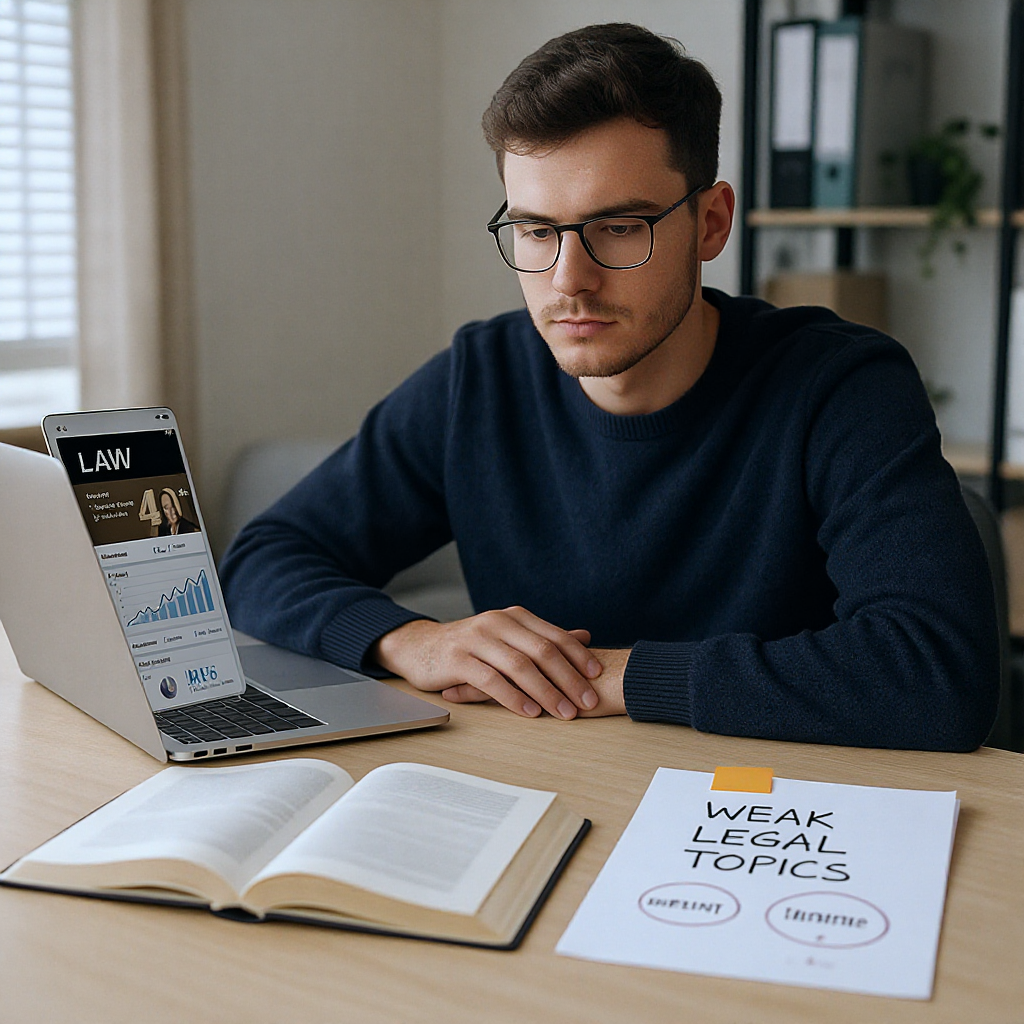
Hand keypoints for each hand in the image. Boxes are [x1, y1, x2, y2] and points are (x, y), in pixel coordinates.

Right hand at [371, 607, 602, 718]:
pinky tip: (529, 713)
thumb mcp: (509, 637)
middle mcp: (497, 622)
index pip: (554, 635)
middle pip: (541, 650)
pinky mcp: (457, 659)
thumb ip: (543, 637)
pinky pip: (490, 679)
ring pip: (518, 665)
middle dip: (568, 678)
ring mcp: (475, 639)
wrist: (420, 646)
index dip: (578, 656)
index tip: (597, 676)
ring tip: (563, 712)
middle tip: (586, 701)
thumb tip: (584, 635)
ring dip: (545, 691)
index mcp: (514, 617)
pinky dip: (512, 697)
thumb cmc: (470, 646)